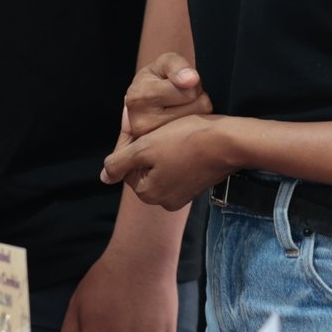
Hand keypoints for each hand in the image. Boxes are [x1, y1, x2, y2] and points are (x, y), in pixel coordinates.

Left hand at [100, 114, 233, 210]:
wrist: (228, 142)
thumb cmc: (185, 140)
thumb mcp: (145, 148)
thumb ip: (119, 163)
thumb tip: (103, 178)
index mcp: (148, 194)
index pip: (127, 167)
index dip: (133, 144)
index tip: (146, 130)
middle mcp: (165, 201)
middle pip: (144, 169)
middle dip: (149, 149)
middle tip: (162, 131)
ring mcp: (183, 195)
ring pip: (161, 167)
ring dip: (164, 150)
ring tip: (177, 135)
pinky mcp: (197, 186)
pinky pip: (179, 169)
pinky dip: (180, 155)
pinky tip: (188, 142)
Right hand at [119, 53, 208, 148]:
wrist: (152, 97)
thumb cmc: (161, 77)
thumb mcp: (168, 62)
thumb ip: (178, 66)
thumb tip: (190, 80)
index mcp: (139, 98)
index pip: (189, 92)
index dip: (192, 83)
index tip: (180, 83)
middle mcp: (139, 124)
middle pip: (197, 110)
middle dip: (196, 100)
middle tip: (181, 99)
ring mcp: (151, 144)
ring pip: (198, 125)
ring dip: (196, 115)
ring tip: (182, 110)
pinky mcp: (162, 156)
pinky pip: (194, 142)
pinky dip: (194, 131)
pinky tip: (185, 127)